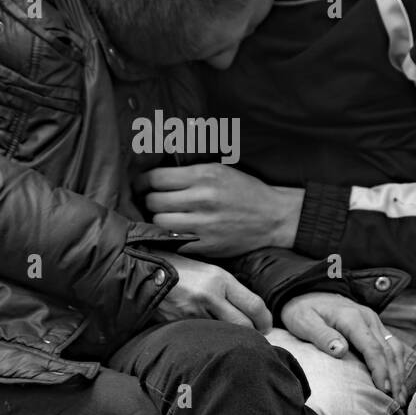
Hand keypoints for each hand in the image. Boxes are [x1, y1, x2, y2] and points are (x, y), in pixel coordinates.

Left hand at [138, 164, 302, 255]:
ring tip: (165, 216)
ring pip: (160, 222)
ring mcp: (204, 224)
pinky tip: (176, 231)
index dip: (143, 182)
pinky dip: (170, 237)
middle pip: (154, 201)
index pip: (156, 178)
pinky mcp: (206, 245)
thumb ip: (189, 171)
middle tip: (154, 202)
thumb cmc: (245, 190)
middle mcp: (202, 199)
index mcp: (204, 175)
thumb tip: (156, 173)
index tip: (141, 185)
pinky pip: (174, 241)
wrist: (274, 217)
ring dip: (158, 220)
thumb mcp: (220, 169)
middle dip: (150, 201)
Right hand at [156, 255, 271, 330]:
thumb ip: (230, 291)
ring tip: (231, 336)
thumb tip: (252, 311)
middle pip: (243, 325)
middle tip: (254, 335)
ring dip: (230, 338)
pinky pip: (203, 336)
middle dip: (253, 333)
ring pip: (224, 334)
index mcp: (220, 279)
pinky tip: (210, 336)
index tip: (267, 327)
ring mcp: (193, 312)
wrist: (146, 271)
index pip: (254, 305)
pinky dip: (210, 339)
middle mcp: (209, 295)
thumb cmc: (182, 270)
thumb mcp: (210, 272)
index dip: (265, 320)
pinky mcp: (179, 324)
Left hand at [280, 292, 406, 402]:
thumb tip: (340, 351)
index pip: (372, 347)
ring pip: (394, 348)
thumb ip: (321, 336)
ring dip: (399, 373)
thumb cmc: (302, 311)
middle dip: (394, 377)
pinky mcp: (375, 326)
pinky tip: (398, 381)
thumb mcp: (304, 322)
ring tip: (400, 398)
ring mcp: (374, 321)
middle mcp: (368, 318)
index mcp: (351, 318)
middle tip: (396, 402)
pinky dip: (397, 364)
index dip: (380, 370)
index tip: (383, 390)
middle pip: (388, 351)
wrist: (307, 292)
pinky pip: (392, 345)